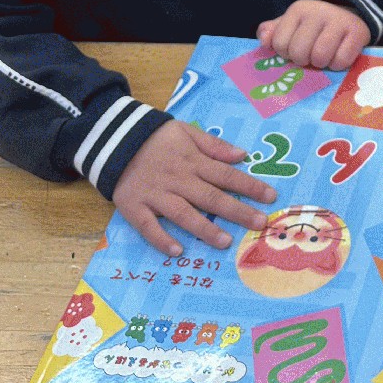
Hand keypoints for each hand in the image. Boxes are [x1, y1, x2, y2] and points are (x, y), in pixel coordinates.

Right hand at [112, 121, 277, 256]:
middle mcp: (177, 179)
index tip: (271, 196)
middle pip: (211, 197)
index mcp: (192, 161)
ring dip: (205, 228)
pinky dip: (161, 238)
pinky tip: (177, 250)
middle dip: (237, 211)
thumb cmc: (156, 138)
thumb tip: (243, 155)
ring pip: (183, 214)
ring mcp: (155, 194)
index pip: (226, 175)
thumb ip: (214, 145)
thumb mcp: (186, 131)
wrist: (112, 139)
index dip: (249, 186)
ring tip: (225, 242)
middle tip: (260, 223)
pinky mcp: (134, 206)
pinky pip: (147, 226)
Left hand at [257, 0, 371, 69]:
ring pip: (320, 57)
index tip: (296, 48)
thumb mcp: (291, 24)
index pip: (279, 44)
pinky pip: (341, 60)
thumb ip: (272, 32)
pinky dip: (338, 65)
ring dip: (321, 64)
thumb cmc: (314, 26)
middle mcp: (318, 11)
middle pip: (299, 52)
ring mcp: (339, 21)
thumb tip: (264, 41)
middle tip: (310, 55)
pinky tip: (338, 56)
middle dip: (304, 60)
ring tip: (324, 57)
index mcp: (298, 10)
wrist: (349, 16)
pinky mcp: (357, 32)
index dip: (286, 53)